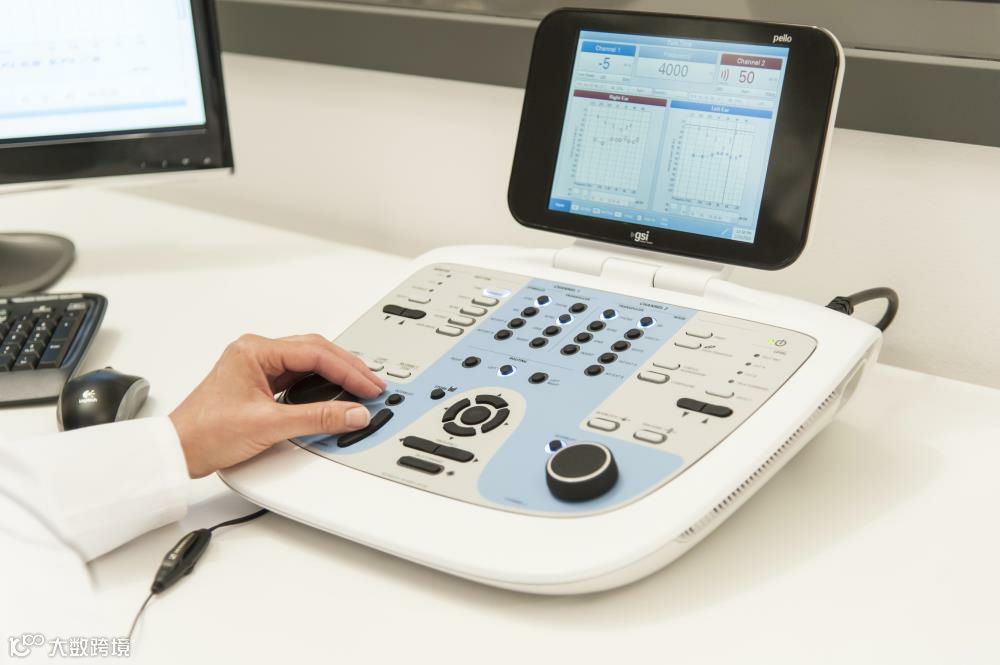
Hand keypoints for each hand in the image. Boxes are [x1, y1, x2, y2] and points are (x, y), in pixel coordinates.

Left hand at [169, 334, 385, 477]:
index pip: (315, 353)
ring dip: (336, 374)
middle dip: (348, 368)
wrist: (177, 451)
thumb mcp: (269, 425)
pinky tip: (334, 392)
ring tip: (360, 387)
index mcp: (255, 350)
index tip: (369, 387)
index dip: (348, 371)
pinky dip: (321, 383)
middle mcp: (256, 352)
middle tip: (373, 386)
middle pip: (316, 351)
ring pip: (308, 362)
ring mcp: (257, 367)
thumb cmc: (205, 432)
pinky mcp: (259, 383)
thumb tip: (352, 413)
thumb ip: (317, 417)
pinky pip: (298, 376)